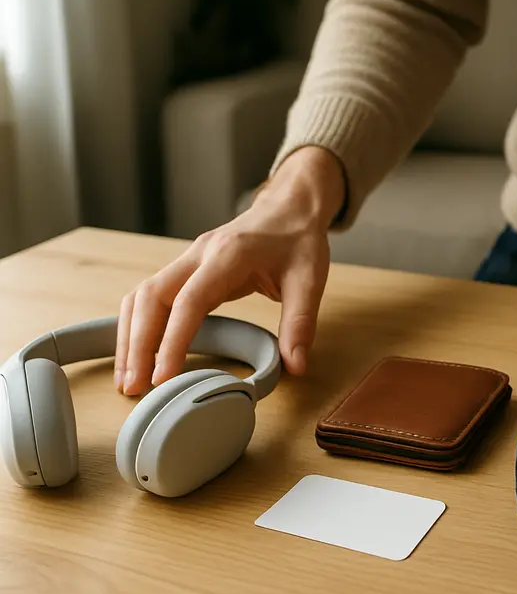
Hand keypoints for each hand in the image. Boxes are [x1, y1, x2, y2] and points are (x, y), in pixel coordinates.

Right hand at [115, 146, 344, 395]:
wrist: (290, 206)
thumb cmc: (299, 240)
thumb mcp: (310, 281)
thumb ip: (300, 324)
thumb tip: (294, 366)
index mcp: (228, 255)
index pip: (189, 301)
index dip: (173, 341)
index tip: (163, 377)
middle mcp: (198, 254)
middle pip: (151, 298)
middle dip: (138, 344)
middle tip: (135, 387)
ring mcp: (188, 259)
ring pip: (142, 296)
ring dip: (131, 336)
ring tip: (129, 379)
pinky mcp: (186, 269)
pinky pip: (150, 296)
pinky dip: (138, 325)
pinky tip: (138, 353)